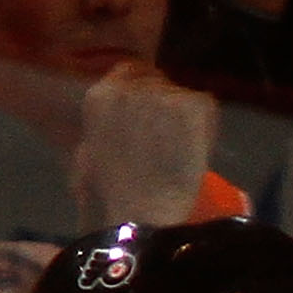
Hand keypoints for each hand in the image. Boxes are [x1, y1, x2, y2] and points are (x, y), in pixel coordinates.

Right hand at [73, 63, 216, 228]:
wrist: (142, 221)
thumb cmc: (108, 207)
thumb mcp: (87, 164)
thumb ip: (101, 135)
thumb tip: (112, 129)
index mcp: (100, 97)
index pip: (128, 71)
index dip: (142, 93)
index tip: (150, 117)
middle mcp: (131, 86)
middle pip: (156, 80)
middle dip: (164, 106)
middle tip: (168, 140)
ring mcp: (165, 93)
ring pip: (181, 95)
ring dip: (184, 118)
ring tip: (181, 154)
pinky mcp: (195, 105)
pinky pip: (204, 109)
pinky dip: (205, 130)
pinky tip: (196, 156)